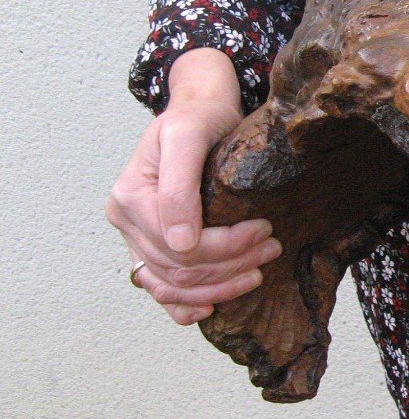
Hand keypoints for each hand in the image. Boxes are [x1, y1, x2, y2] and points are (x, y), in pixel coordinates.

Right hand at [106, 48, 282, 324]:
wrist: (200, 111)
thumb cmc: (198, 119)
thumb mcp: (188, 136)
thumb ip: (179, 185)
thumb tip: (180, 242)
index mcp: (130, 196)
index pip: (179, 244)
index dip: (225, 246)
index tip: (265, 231)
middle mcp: (127, 221)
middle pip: (179, 267)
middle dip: (230, 265)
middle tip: (272, 248)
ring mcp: (136, 238)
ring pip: (172, 284)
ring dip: (218, 286)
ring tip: (257, 273)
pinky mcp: (150, 247)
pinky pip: (160, 289)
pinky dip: (183, 305)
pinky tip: (211, 307)